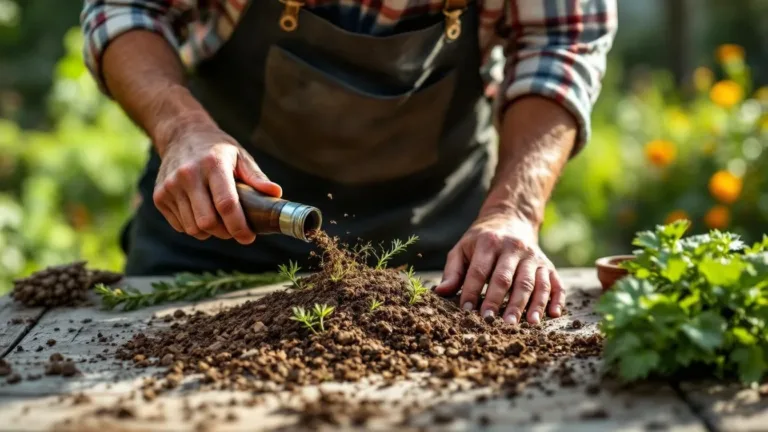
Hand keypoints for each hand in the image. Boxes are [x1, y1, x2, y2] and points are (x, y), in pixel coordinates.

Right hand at [152, 126, 281, 243]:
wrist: (181, 135)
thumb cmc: (217, 150)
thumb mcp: (240, 156)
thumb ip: (256, 177)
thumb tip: (275, 193)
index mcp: (213, 164)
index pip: (226, 204)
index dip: (239, 226)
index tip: (248, 237)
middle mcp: (188, 175)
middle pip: (208, 221)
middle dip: (225, 233)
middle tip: (235, 231)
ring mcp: (170, 186)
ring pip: (193, 228)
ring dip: (210, 232)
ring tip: (220, 222)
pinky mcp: (159, 196)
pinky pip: (180, 226)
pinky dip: (194, 228)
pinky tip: (202, 214)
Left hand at [434, 213, 564, 324]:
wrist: (511, 219)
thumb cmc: (481, 241)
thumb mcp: (463, 248)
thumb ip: (453, 271)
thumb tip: (440, 292)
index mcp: (489, 243)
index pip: (480, 271)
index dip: (472, 291)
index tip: (466, 311)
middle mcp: (514, 248)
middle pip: (508, 278)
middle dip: (500, 301)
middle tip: (493, 322)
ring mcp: (534, 257)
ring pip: (534, 282)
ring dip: (531, 304)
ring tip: (527, 324)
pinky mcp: (548, 265)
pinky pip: (556, 283)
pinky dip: (556, 299)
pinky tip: (553, 314)